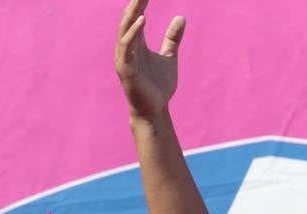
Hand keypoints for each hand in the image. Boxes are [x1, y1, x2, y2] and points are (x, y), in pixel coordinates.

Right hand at [115, 0, 184, 119]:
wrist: (155, 110)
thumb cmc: (159, 86)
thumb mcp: (169, 57)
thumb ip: (173, 38)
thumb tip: (181, 17)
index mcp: (137, 44)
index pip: (136, 18)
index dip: (141, 3)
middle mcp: (128, 49)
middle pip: (129, 21)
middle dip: (135, 4)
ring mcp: (124, 59)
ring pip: (124, 31)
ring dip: (132, 15)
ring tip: (140, 0)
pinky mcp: (125, 70)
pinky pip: (126, 48)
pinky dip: (133, 34)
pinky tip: (142, 21)